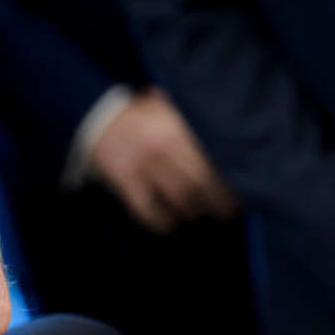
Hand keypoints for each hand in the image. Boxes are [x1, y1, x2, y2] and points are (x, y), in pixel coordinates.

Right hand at [88, 87, 237, 232]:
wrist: (96, 118)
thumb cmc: (137, 115)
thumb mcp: (164, 108)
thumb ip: (188, 120)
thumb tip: (222, 133)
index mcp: (175, 128)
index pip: (208, 160)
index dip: (225, 180)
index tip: (238, 193)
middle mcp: (162, 147)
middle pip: (198, 183)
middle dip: (215, 203)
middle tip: (227, 214)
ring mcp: (142, 166)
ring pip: (177, 198)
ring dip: (192, 212)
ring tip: (200, 217)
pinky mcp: (125, 181)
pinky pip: (147, 209)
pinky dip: (161, 222)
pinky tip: (170, 226)